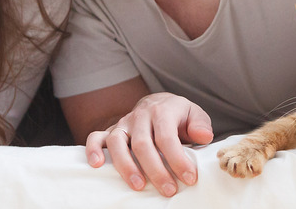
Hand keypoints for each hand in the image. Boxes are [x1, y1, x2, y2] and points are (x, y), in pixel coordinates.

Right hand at [85, 93, 213, 196]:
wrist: (158, 104)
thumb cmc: (178, 116)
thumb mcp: (194, 115)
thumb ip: (200, 125)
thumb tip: (203, 136)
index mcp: (162, 111)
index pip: (167, 137)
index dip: (177, 159)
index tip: (189, 178)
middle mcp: (140, 116)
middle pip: (142, 144)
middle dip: (155, 170)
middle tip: (168, 190)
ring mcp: (123, 123)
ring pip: (117, 142)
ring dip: (126, 166)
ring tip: (138, 186)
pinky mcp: (110, 131)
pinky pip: (95, 137)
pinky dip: (93, 150)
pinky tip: (97, 165)